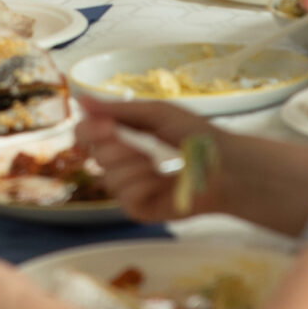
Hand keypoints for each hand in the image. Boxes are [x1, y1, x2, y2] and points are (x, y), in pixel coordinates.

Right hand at [76, 101, 227, 221]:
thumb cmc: (196, 135)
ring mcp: (129, 189)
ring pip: (109, 177)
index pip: (86, 135)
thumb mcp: (156, 113)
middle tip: (142, 147)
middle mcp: (121, 164)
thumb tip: (81, 99)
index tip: (107, 125)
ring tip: (160, 164)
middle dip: (117, 147)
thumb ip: (118, 109)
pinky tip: (162, 183)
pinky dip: (144, 185)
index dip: (89, 130)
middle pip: (94, 155)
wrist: (226, 164)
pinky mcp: (139, 209)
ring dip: (137, 166)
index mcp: (122, 138)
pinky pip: (124, 197)